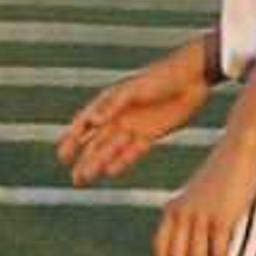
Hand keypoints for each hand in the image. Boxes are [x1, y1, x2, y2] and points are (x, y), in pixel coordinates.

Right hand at [58, 44, 211, 185]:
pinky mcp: (151, 134)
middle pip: (95, 141)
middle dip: (84, 159)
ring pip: (111, 149)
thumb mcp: (135, 89)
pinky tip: (110, 172)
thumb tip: (93, 122)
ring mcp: (134, 126)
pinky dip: (122, 161)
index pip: (84, 123)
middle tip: (75, 178)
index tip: (63, 155)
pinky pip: (133, 151)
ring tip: (85, 179)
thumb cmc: (161, 77)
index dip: (72, 139)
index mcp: (109, 102)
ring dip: (98, 164)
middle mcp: (118, 116)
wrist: (193, 78)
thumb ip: (113, 105)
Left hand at [155, 138, 255, 255]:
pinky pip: (218, 253)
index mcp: (172, 209)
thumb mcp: (201, 196)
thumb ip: (195, 217)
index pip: (160, 250)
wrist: (240, 151)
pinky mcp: (221, 218)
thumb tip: (200, 246)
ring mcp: (200, 217)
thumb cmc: (226, 174)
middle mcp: (181, 215)